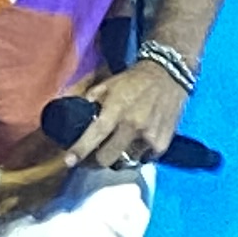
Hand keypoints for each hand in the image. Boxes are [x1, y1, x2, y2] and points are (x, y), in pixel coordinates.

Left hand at [54, 57, 184, 174]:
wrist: (168, 75)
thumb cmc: (134, 80)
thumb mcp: (107, 83)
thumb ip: (89, 98)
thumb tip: (72, 110)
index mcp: (116, 109)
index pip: (95, 134)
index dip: (80, 150)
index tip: (69, 161)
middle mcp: (132, 125)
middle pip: (108, 158)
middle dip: (98, 159)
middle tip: (96, 154)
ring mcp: (149, 136)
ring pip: (126, 160)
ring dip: (121, 154)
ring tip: (121, 143)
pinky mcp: (162, 143)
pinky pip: (144, 158)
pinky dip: (139, 153)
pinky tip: (138, 140)